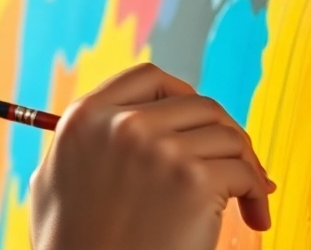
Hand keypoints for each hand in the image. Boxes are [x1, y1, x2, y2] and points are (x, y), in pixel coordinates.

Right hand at [29, 63, 273, 249]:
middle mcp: (123, 124)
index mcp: (86, 118)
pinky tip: (254, 214)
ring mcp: (160, 149)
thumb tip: (113, 126)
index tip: (197, 122)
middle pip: (199, 104)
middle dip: (224, 133)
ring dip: (245, 165)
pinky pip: (245, 173)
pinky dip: (257, 194)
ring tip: (247, 194)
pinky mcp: (194, 181)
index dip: (181, 95)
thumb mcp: (53, 182)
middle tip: (236, 162)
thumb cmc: (72, 246)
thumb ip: (81, 146)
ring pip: (228, 137)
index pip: (149, 78)